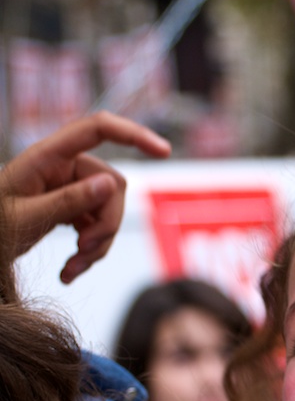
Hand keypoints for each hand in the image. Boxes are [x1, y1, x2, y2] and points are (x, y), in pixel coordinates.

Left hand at [0, 112, 170, 282]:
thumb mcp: (25, 218)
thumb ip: (68, 201)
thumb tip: (111, 185)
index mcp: (47, 156)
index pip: (97, 129)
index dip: (133, 134)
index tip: (163, 151)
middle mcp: (64, 167)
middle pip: (112, 186)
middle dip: (106, 223)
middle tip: (83, 250)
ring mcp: (71, 189)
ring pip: (111, 211)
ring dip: (98, 244)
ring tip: (72, 269)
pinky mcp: (74, 209)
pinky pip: (99, 227)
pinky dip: (90, 252)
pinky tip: (69, 271)